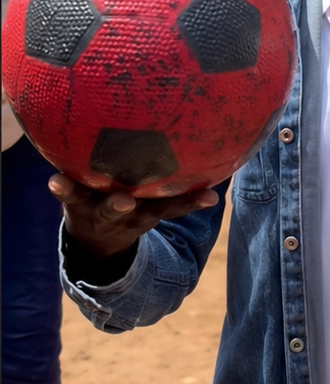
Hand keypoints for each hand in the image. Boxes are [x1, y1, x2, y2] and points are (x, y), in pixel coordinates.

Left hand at [48, 172, 217, 259]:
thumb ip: (180, 180)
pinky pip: (69, 193)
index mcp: (147, 212)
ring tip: (76, 187)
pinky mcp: (76, 203)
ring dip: (88, 199)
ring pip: (97, 205)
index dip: (192, 203)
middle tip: (125, 201)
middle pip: (131, 211)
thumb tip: (222, 142)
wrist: (96, 241)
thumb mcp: (155, 201)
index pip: (173, 207)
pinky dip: (62, 188)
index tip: (211, 197)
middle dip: (128, 207)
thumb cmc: (134, 206)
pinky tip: (53, 180)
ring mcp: (99, 209)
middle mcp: (125, 213)